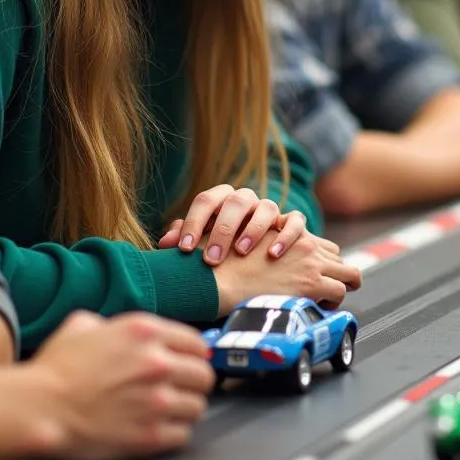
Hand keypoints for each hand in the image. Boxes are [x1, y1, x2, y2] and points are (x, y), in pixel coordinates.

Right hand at [31, 311, 213, 459]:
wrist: (42, 407)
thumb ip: (112, 323)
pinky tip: (160, 427)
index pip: (196, 342)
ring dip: (186, 407)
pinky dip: (175, 431)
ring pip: (198, 405)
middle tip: (184, 386)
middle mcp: (157, 363)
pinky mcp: (150, 435)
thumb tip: (118, 330)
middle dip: (194, 380)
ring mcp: (156, 400)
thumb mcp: (83, 324)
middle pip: (204, 374)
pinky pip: (183, 434)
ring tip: (171, 408)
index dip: (194, 352)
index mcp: (145, 331)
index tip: (192, 360)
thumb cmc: (56, 368)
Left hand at [157, 184, 306, 263]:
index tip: (185, 249)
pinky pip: (295, 221)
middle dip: (222, 230)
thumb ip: (184, 238)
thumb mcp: (201, 242)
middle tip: (211, 259)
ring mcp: (269, 209)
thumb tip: (164, 242)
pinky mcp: (291, 222)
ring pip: (266, 207)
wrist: (254, 254)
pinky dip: (286, 235)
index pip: (206, 200)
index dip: (194, 222)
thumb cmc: (219, 247)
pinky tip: (273, 254)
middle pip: (235, 201)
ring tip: (241, 252)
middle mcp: (246, 200)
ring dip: (254, 228)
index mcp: (221, 200)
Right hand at [211, 227, 361, 315]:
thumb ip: (257, 242)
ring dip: (340, 286)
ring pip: (348, 273)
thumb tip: (237, 247)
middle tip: (325, 289)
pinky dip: (334, 301)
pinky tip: (320, 308)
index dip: (321, 261)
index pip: (321, 244)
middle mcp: (306, 244)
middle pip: (337, 257)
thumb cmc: (224, 263)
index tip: (314, 274)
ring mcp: (311, 263)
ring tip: (328, 300)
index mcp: (290, 232)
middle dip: (334, 273)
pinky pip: (340, 292)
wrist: (221, 279)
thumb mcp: (243, 240)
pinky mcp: (312, 284)